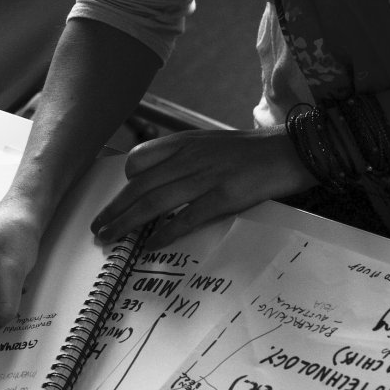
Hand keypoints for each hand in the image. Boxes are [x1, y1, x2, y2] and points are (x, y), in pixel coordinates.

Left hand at [90, 127, 316, 245]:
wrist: (293, 149)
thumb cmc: (250, 151)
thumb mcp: (210, 143)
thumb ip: (183, 157)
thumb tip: (157, 179)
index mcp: (185, 143)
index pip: (140, 159)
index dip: (124, 183)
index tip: (115, 201)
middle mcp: (189, 158)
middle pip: (140, 187)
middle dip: (114, 209)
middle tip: (96, 228)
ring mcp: (206, 177)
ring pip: (154, 203)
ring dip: (127, 223)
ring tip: (110, 238)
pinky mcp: (225, 196)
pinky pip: (186, 218)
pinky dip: (165, 233)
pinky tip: (150, 246)